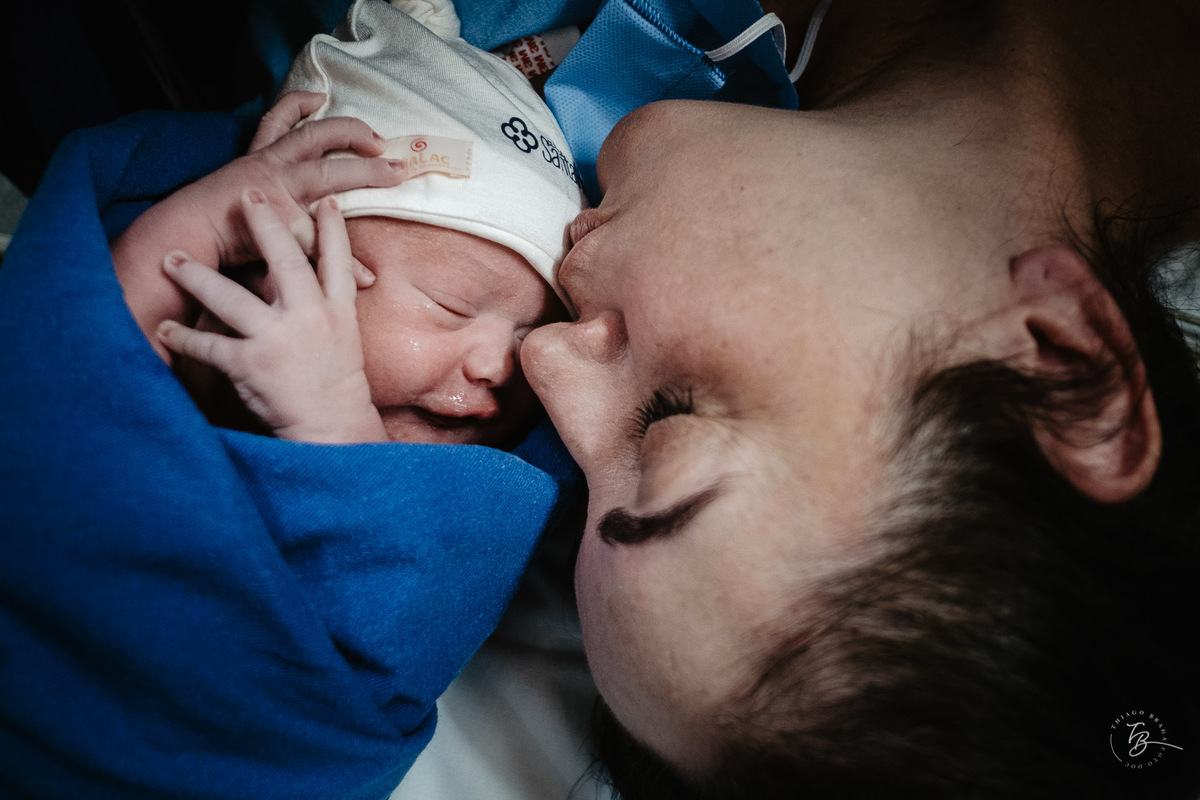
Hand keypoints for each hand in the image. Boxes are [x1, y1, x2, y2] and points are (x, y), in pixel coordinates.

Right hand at [111, 93, 404, 357]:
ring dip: (365, 171)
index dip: (303, 109)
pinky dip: (344, 261)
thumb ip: (272, 217)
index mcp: (259, 160)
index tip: (325, 101)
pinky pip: (318, 235)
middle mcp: (269, 167)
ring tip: (394, 172)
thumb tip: (299, 229)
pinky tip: (367, 276)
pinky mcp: (275, 217)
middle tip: (384, 144)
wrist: (173, 242)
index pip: (282, 122)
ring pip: (327, 169)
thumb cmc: (207, 233)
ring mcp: (273, 188)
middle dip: (353, 134)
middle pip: (317, 136)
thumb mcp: (244, 214)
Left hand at [156, 191, 387, 443]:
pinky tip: (165, 329)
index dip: (333, 230)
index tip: (327, 201)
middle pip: (285, 262)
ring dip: (197, 277)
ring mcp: (279, 340)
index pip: (337, 262)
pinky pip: (209, 346)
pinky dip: (183, 339)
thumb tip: (276, 280)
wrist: (333, 429)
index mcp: (336, 312)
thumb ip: (314, 306)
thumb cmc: (336, 385)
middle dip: (266, 225)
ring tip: (173, 260)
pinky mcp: (252, 365)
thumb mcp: (340, 339)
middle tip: (247, 194)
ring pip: (231, 298)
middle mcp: (309, 318)